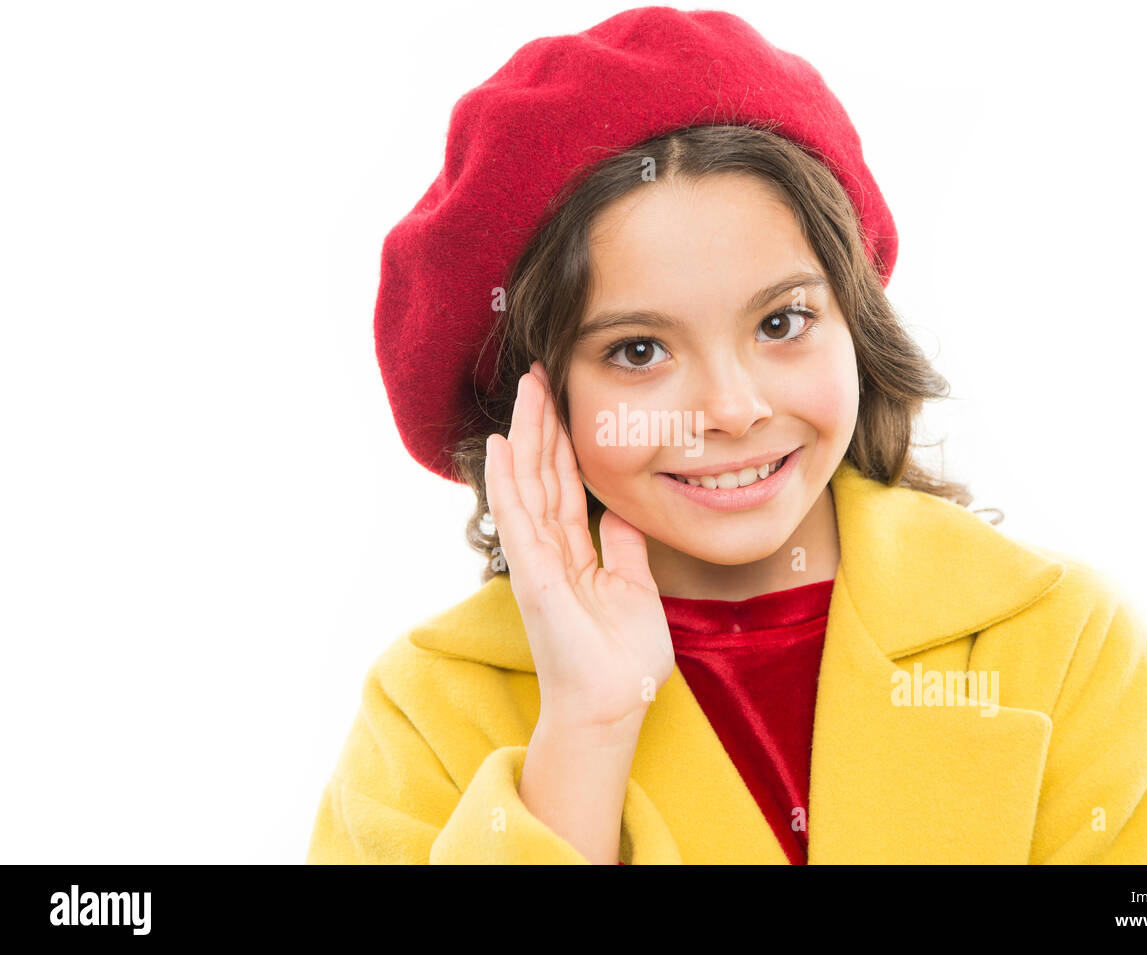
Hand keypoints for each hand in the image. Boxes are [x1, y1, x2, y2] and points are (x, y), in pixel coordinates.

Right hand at [484, 361, 674, 731]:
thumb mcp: (635, 588)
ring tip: (523, 390)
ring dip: (525, 435)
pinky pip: (517, 519)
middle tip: (537, 375)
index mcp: (572, 554)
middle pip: (541, 474)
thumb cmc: (622, 658)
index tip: (561, 399)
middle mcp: (548, 552)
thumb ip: (624, 548)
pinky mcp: (533, 575)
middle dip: (540, 424)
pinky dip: (507, 481)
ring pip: (527, 484)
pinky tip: (500, 446)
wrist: (614, 704)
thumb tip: (621, 512)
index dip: (561, 441)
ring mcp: (536, 562)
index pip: (563, 485)